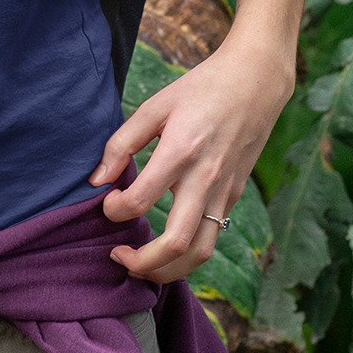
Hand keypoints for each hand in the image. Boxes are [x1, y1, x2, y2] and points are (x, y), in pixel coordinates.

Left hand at [88, 33, 292, 285]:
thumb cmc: (201, 90)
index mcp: (180, 151)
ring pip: (201, 252)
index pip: (139, 200)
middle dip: (143, 263)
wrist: (256, 82)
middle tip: (119, 257)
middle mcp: (205, 178)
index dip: (114, 210)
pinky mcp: (234, 195)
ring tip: (142, 266)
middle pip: (176, 242)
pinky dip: (187, 253)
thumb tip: (97, 180)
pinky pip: (212, 237)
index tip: (107, 203)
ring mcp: (224, 191)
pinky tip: (167, 247)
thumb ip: (121, 143)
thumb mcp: (155, 106)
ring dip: (169, 270)